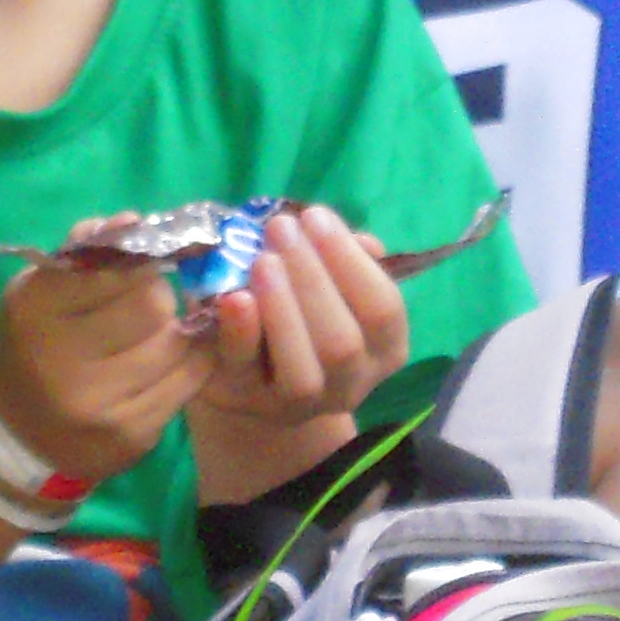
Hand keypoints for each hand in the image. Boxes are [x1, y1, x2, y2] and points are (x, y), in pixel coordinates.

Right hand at [0, 237, 210, 486]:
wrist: (17, 433)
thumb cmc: (35, 344)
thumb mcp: (40, 289)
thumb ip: (85, 251)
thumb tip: (134, 220)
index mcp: (33, 311)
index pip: (115, 267)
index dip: (138, 259)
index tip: (142, 259)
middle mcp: (60, 361)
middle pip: (152, 305)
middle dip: (158, 296)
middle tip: (148, 301)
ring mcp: (97, 405)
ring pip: (176, 344)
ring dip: (174, 331)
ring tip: (154, 334)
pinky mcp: (130, 436)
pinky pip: (187, 382)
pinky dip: (189, 363)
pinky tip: (171, 360)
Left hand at [194, 205, 411, 428]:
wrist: (247, 372)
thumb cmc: (299, 311)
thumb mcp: (326, 283)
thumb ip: (345, 261)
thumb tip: (365, 244)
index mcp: (383, 350)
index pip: (384, 310)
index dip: (351, 262)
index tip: (316, 216)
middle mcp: (349, 385)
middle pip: (343, 342)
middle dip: (312, 278)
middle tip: (281, 227)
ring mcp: (298, 404)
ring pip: (303, 372)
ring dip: (283, 308)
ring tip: (263, 259)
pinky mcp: (246, 401)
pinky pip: (246, 371)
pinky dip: (242, 332)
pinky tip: (235, 297)